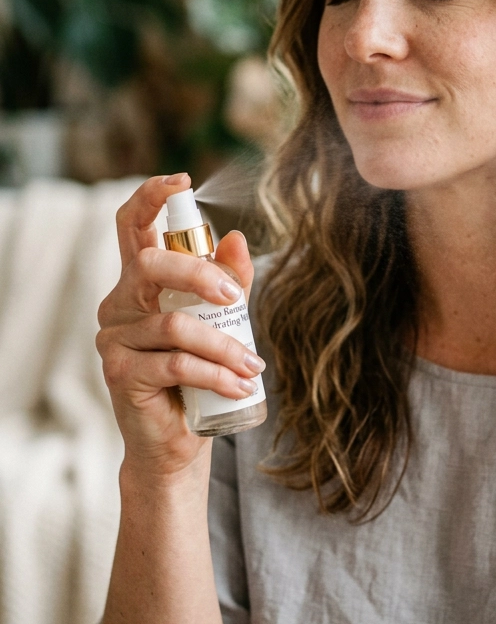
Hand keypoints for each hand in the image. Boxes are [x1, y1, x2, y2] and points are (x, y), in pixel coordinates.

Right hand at [96, 173, 262, 475]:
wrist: (176, 444)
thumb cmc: (197, 377)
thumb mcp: (221, 324)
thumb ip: (228, 282)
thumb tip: (237, 237)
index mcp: (139, 283)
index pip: (132, 226)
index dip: (151, 197)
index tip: (181, 180)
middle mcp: (118, 304)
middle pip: (151, 266)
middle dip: (200, 276)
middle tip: (235, 298)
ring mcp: (114, 339)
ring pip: (175, 325)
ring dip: (224, 345)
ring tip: (253, 367)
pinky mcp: (120, 373)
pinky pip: (175, 363)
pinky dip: (215, 373)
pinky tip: (239, 385)